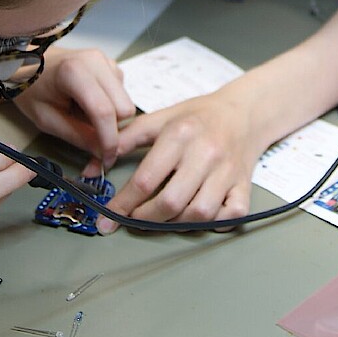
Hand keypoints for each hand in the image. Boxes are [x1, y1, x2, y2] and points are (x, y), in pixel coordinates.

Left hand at [13, 47, 135, 167]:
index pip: (104, 111)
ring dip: (112, 118)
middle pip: (125, 108)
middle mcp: (96, 62)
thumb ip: (77, 136)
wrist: (29, 65)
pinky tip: (90, 103)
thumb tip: (102, 153)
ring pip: (127, 103)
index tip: (107, 159)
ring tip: (84, 114)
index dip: (109, 140)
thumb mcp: (46, 119)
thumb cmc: (32, 88)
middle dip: (113, 128)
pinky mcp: (112, 65)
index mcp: (75, 72)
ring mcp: (106, 62)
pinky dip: (111, 106)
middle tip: (93, 137)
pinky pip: (123, 95)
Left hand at [97, 92, 259, 233]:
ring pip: (200, 214)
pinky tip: (201, 218)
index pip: (146, 179)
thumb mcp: (158, 119)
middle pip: (171, 202)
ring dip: (177, 224)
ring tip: (164, 218)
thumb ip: (123, 141)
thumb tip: (93, 169)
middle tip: (134, 220)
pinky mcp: (244, 184)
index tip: (108, 217)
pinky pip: (232, 215)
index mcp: (180, 134)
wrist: (243, 111)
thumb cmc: (198, 116)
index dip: (123, 203)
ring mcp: (227, 171)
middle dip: (146, 219)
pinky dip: (215, 224)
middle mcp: (205, 154)